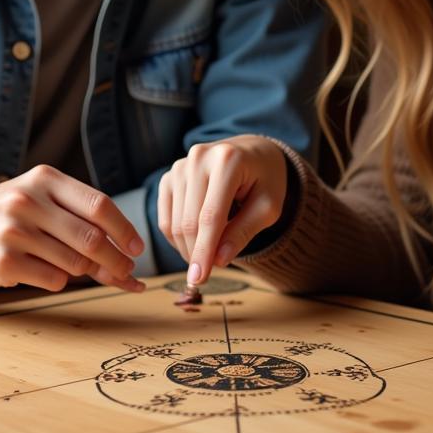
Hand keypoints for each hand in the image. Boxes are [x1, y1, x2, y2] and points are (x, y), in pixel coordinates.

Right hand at [0, 165, 144, 293]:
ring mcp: (13, 232)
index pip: (99, 204)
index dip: (124, 229)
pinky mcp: (2, 263)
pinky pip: (53, 279)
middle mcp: (28, 201)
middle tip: (126, 272)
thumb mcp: (40, 196)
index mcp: (45, 179)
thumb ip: (79, 216)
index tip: (138, 248)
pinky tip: (46, 271)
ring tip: (82, 269)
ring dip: (87, 272)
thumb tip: (127, 253)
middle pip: (90, 238)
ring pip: (74, 262)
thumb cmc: (10, 213)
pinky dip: (60, 280)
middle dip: (115, 259)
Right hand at [158, 136, 286, 285]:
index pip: (210, 216)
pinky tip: (196, 241)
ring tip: (210, 253)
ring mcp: (180, 165)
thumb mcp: (268, 207)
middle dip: (196, 254)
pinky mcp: (169, 176)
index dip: (204, 251)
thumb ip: (243, 232)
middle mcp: (198, 157)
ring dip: (188, 248)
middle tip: (209, 273)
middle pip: (188, 222)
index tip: (199, 279)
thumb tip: (217, 261)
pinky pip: (165, 217)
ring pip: (174, 223)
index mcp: (228, 160)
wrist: (252, 153)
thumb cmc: (265, 180)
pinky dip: (177, 237)